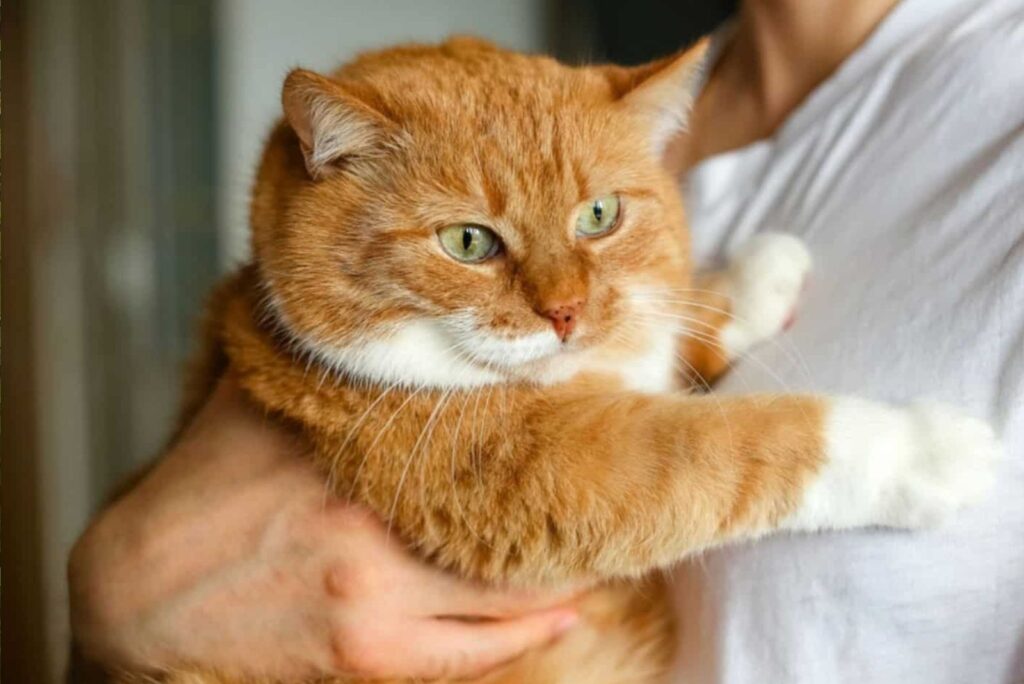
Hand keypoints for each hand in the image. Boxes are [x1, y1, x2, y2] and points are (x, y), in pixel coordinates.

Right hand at [68, 376, 578, 680]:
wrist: (140, 594)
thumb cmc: (202, 490)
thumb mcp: (249, 403)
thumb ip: (316, 361)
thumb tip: (358, 300)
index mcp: (345, 452)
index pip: (470, 435)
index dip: (539, 424)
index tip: (588, 412)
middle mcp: (367, 523)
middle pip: (502, 511)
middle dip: (562, 496)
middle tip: (619, 477)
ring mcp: (374, 595)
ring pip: (503, 585)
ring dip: (564, 566)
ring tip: (606, 539)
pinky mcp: (371, 655)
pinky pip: (475, 650)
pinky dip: (530, 630)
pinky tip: (569, 610)